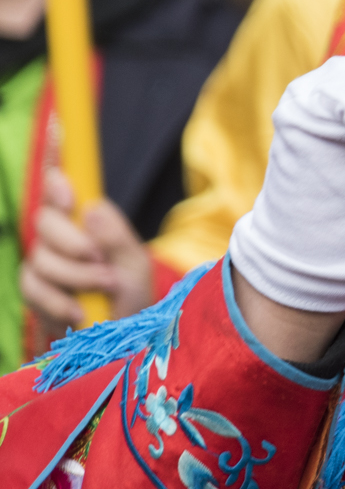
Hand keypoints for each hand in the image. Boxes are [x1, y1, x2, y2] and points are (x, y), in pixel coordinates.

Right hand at [19, 166, 154, 332]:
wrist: (122, 334)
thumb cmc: (131, 291)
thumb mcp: (135, 263)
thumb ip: (115, 236)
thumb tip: (90, 209)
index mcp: (84, 222)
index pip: (58, 192)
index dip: (55, 187)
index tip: (67, 198)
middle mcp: (58, 239)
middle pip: (43, 223)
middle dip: (72, 242)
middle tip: (100, 259)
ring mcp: (43, 266)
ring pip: (39, 259)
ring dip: (74, 275)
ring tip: (107, 285)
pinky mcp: (35, 294)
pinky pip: (33, 290)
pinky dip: (58, 301)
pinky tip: (80, 310)